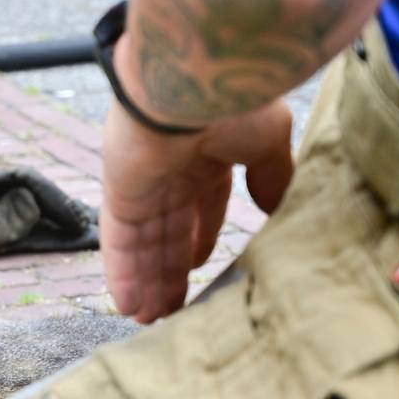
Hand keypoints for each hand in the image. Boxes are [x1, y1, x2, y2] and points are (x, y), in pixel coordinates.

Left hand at [101, 96, 293, 322]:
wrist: (193, 77)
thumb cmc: (235, 99)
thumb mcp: (266, 140)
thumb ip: (270, 175)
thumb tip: (279, 206)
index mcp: (207, 152)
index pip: (201, 204)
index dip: (199, 237)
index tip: (201, 267)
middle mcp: (170, 169)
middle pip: (167, 231)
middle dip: (168, 270)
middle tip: (170, 309)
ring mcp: (142, 181)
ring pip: (143, 243)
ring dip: (146, 282)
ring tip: (149, 321)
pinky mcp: (119, 192)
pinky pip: (119, 241)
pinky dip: (122, 274)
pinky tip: (126, 306)